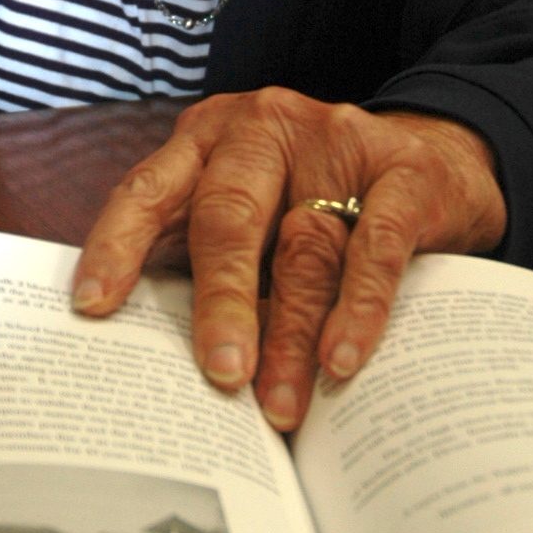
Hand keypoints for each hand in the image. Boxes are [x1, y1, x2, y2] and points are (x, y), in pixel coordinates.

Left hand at [72, 89, 505, 431]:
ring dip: (292, 336)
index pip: (149, 189)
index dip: (117, 245)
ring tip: (281, 405)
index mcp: (207, 138)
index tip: (92, 307)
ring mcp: (336, 142)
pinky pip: (376, 246)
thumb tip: (157, 362)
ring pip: (304, 248)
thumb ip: (203, 255)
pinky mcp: (404, 170)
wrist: (440, 154)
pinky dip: (359, 310)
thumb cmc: (317, 198)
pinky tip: (342, 360)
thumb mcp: (250, 206)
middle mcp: (263, 127)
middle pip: (229, 218)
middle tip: (220, 378)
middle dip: (221, 305)